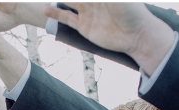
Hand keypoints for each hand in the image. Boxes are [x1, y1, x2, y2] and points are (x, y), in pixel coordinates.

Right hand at [44, 3, 174, 72]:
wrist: (136, 36)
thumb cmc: (133, 12)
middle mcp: (93, 0)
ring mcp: (87, 12)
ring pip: (68, 2)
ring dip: (58, 0)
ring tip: (42, 0)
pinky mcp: (84, 27)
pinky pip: (67, 18)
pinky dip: (56, 14)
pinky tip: (46, 10)